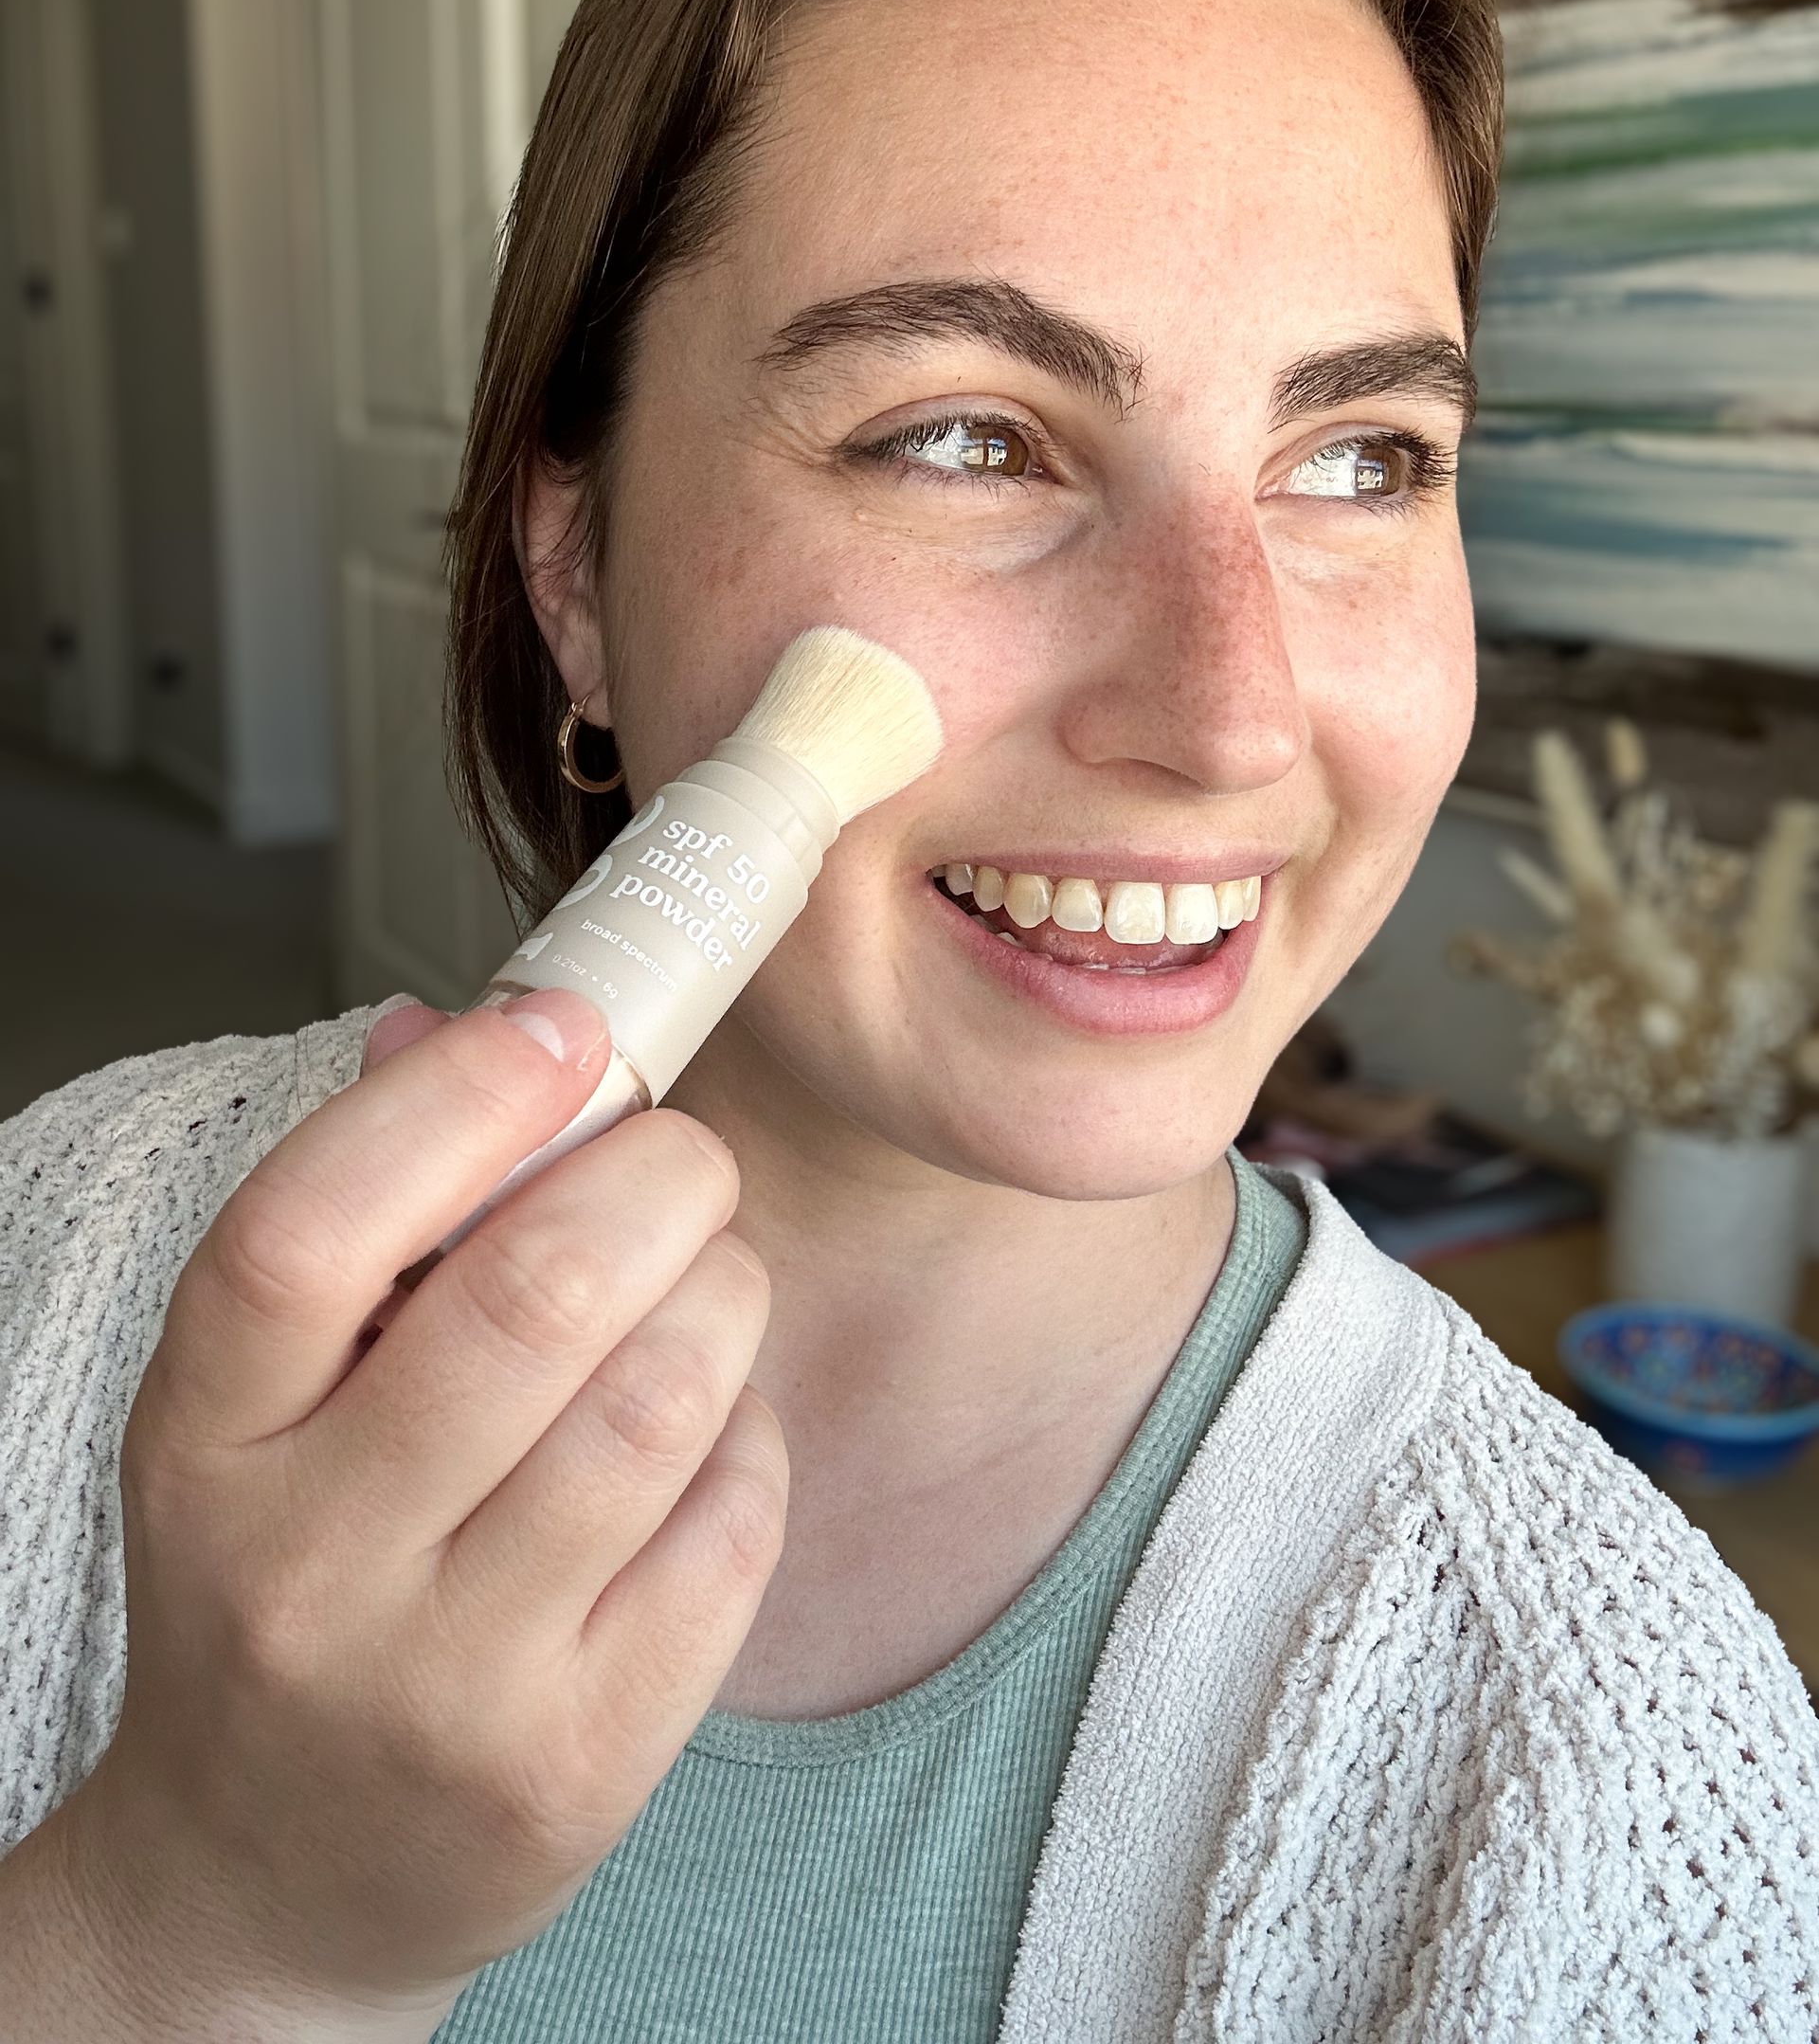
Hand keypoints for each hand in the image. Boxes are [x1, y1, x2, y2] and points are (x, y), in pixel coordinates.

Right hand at [60, 988, 786, 2030]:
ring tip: (702, 1286)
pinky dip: (750, 1433)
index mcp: (204, 1442)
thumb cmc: (281, 1586)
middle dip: (661, 1177)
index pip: (308, 1230)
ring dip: (723, 1293)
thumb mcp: (258, 1410)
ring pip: (664, 1399)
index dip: (461, 1099)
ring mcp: (450, 1682)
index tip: (567, 1029)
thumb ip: (363, 1220)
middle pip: (537, 1297)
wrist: (268, 1875)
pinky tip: (705, 1432)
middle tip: (682, 1162)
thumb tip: (464, 1029)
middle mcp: (309, 1569)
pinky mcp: (584, 1760)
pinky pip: (735, 1520)